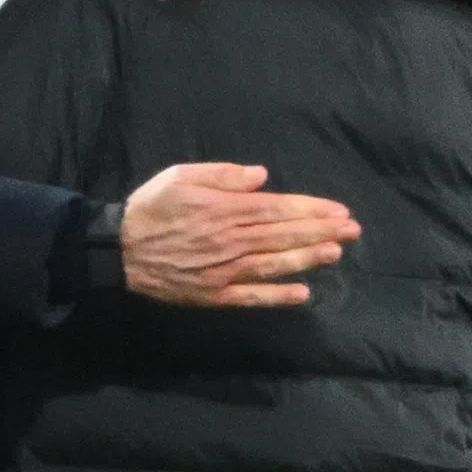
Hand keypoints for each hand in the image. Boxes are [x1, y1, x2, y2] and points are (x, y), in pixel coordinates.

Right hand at [121, 162, 361, 307]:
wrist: (119, 250)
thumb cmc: (152, 207)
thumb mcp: (182, 176)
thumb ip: (223, 175)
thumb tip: (262, 177)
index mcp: (225, 210)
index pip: (278, 209)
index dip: (311, 210)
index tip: (338, 211)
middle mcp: (230, 241)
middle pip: (283, 235)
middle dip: (321, 231)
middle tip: (353, 230)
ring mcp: (224, 271)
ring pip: (274, 265)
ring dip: (308, 258)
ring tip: (336, 252)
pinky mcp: (215, 295)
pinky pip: (251, 297)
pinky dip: (278, 296)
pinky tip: (302, 293)